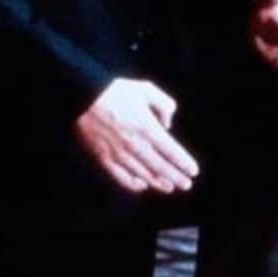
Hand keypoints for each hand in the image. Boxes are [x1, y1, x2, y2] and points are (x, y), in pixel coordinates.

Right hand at [75, 78, 199, 193]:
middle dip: (175, 177)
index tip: (193, 171)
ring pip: (143, 174)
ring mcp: (118, 154)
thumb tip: (168, 123)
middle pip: (160, 167)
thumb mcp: (147, 89)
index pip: (171, 151)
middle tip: (186, 184)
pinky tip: (141, 186)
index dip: (183, 163)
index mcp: (147, 128)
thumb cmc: (115, 90)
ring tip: (169, 187)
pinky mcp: (104, 158)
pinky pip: (120, 177)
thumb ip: (164, 105)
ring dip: (158, 183)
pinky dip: (132, 184)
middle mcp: (135, 144)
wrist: (84, 95)